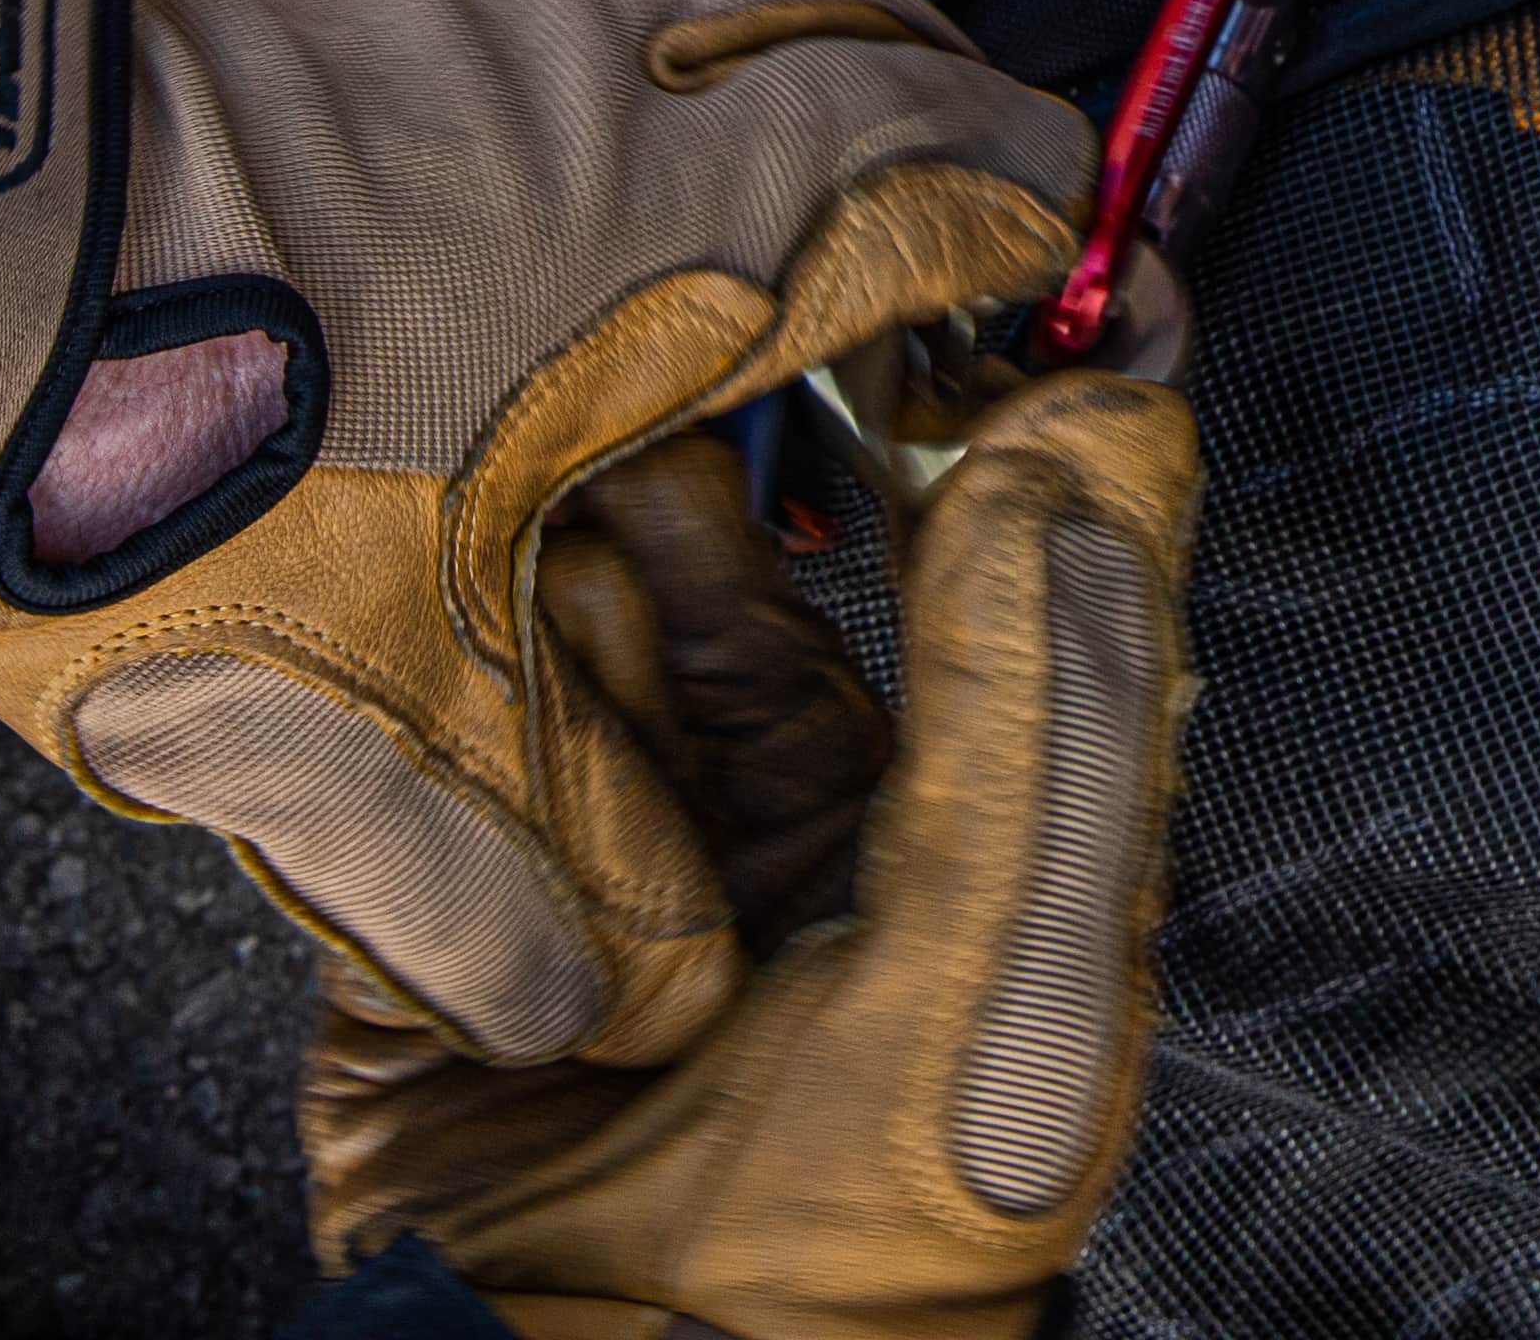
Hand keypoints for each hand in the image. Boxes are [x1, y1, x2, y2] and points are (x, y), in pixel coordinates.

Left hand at [0, 0, 1097, 1069]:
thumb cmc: (145, 446)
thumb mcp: (351, 717)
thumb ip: (513, 867)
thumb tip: (600, 983)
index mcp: (706, 233)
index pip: (982, 197)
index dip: (1041, 264)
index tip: (1049, 315)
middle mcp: (644, 56)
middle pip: (891, 36)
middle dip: (939, 131)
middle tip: (930, 226)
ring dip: (793, 25)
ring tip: (777, 114)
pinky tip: (561, 51)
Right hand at [301, 373, 1202, 1339]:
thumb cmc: (863, 1255)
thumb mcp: (1008, 967)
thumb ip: (1048, 710)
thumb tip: (1095, 461)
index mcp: (974, 822)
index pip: (969, 565)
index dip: (938, 424)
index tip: (893, 296)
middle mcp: (805, 821)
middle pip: (749, 579)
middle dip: (698, 487)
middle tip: (654, 381)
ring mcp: (627, 854)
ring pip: (590, 635)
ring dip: (564, 575)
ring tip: (536, 500)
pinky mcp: (464, 900)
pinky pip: (445, 744)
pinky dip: (445, 694)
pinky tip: (450, 650)